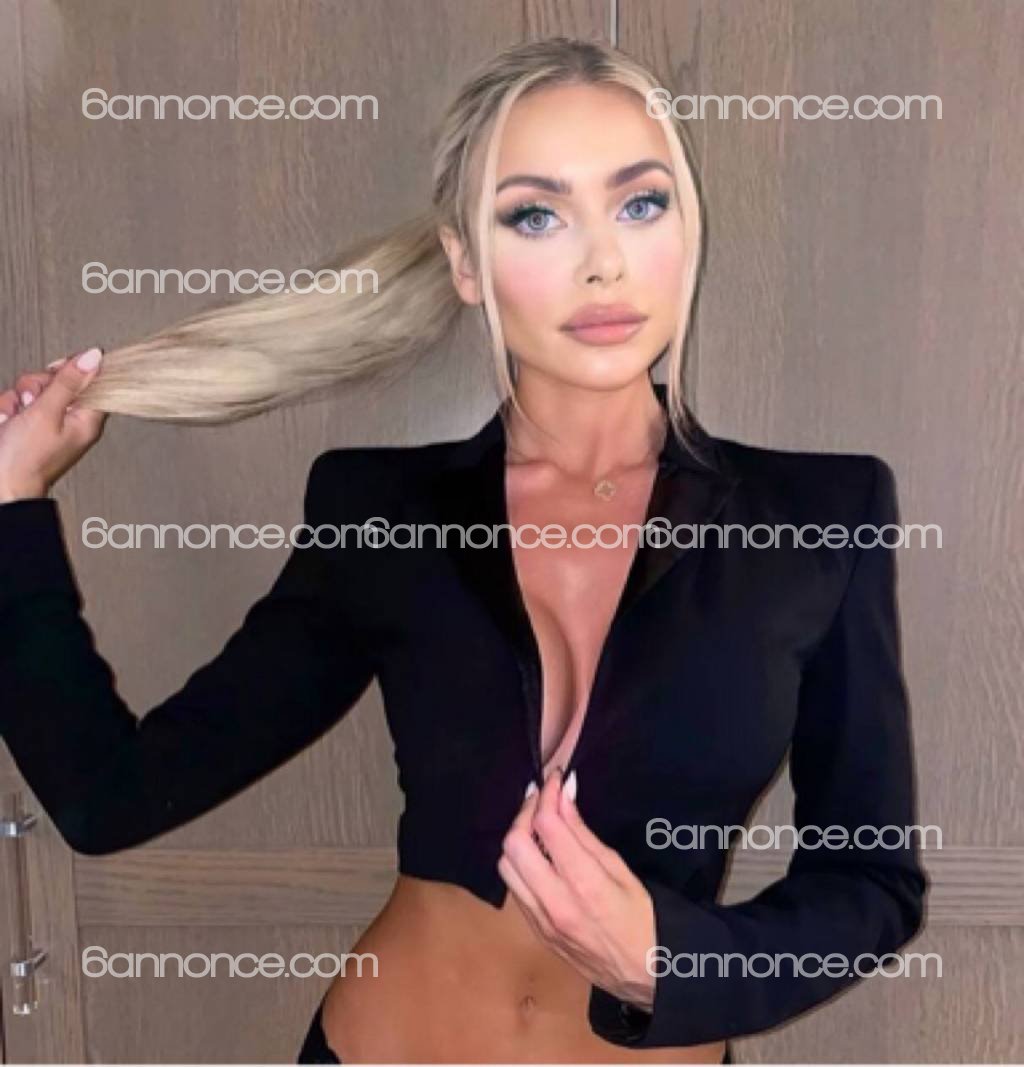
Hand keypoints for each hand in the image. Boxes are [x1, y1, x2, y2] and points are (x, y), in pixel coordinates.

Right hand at [0, 348, 107, 501]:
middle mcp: (70, 420)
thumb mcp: (47, 413)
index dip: (73, 371)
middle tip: (32, 402)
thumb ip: (68, 383)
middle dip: (37, 385)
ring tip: (16, 419)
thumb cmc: (25, 460)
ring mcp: (47, 422)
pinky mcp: (26, 424)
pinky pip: (17, 401)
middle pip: (58, 381)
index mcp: (87, 420)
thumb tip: (94, 357)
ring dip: (18, 399)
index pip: (93, 381)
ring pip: (33, 388)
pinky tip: (7, 423)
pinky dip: (8, 409)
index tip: (56, 374)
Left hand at [498, 767, 657, 1011]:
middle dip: (525, 812)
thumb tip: (564, 796)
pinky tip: (540, 856)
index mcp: (583, 884)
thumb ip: (584, 834)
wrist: (645, 976)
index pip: (546, 826)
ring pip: (505, 866)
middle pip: (514, 844)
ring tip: (539, 826)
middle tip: (544, 800)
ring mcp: (540, 921)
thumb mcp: (621, 870)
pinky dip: (520, 864)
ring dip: (518, 838)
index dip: (547, 794)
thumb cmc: (645, 920)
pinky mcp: (535, 932)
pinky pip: (514, 889)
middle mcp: (554, 903)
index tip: (555, 780)